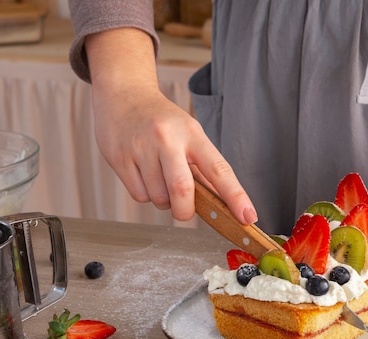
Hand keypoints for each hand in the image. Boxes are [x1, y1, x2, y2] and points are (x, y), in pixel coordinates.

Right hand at [85, 28, 256, 224]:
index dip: (236, 196)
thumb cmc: (163, 121)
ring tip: (158, 178)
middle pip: (183, 190)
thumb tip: (222, 204)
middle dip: (185, 211)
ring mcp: (141, 148)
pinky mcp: (119, 157)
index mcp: (193, 134)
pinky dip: (145, 195)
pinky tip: (142, 174)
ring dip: (163, 201)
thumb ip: (203, 168)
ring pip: (158, 198)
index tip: (248, 217)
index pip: (219, 169)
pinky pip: (139, 195)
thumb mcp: (189, 134)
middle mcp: (168, 139)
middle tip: (185, 211)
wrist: (124, 93)